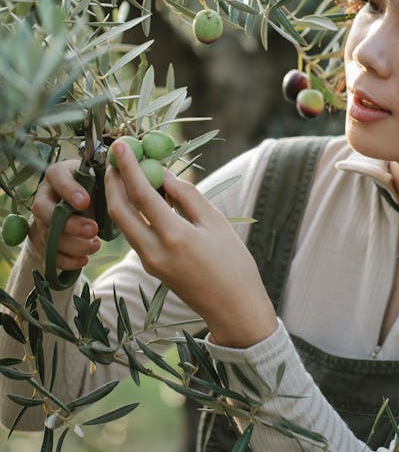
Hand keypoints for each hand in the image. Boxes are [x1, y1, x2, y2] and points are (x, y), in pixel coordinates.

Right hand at [29, 160, 100, 270]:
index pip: (57, 177)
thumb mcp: (102, 177)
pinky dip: (66, 260)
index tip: (85, 202)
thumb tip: (121, 175)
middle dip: (69, 223)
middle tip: (93, 229)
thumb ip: (108, 176)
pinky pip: (47, 253)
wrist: (86, 205)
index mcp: (58, 174)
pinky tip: (83, 259)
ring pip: (47, 233)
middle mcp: (44, 195)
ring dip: (71, 244)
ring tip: (95, 245)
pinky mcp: (42, 239)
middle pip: (44, 209)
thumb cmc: (95, 186)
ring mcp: (40, 218)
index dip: (68, 190)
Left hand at [104, 140, 277, 347]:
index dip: (128, 166)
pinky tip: (143, 198)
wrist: (233, 307)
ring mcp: (149, 261)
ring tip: (127, 171)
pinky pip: (135, 233)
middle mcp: (154, 250)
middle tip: (116, 157)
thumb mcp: (215, 222)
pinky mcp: (151, 267)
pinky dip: (133, 212)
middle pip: (119, 210)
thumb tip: (162, 174)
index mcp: (174, 236)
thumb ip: (187, 195)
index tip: (120, 144)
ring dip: (119, 196)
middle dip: (113, 181)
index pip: (141, 194)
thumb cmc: (233, 262)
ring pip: (123, 223)